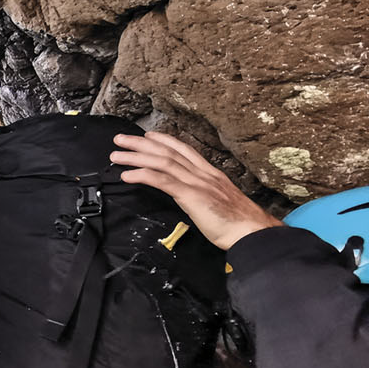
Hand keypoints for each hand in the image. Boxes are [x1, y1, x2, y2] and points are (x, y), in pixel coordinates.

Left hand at [110, 131, 282, 250]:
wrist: (252, 232)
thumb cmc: (237, 224)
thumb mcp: (217, 203)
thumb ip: (203, 195)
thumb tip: (190, 197)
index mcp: (211, 174)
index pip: (184, 150)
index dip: (164, 141)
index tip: (147, 135)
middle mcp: (203, 173)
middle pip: (168, 152)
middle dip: (141, 143)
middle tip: (120, 140)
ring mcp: (197, 182)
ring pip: (162, 162)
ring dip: (136, 157)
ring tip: (116, 156)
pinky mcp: (192, 195)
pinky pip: (163, 181)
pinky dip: (143, 175)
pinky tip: (128, 175)